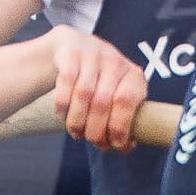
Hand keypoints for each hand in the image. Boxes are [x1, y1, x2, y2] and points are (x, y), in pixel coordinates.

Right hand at [48, 25, 146, 151]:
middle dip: (95, 129)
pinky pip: (65, 83)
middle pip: (102, 102)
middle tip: (91, 141)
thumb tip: (125, 148)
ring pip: (83, 95)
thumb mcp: (117, 92)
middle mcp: (114, 61)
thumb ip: (122, 118)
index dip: (119, 127)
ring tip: (76, 132)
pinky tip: (62, 115)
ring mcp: (92, 55)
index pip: (127, 102)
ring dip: (77, 120)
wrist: (74, 46)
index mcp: (133, 75)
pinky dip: (63, 105)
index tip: (114, 145)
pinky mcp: (70, 54)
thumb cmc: (100, 81)